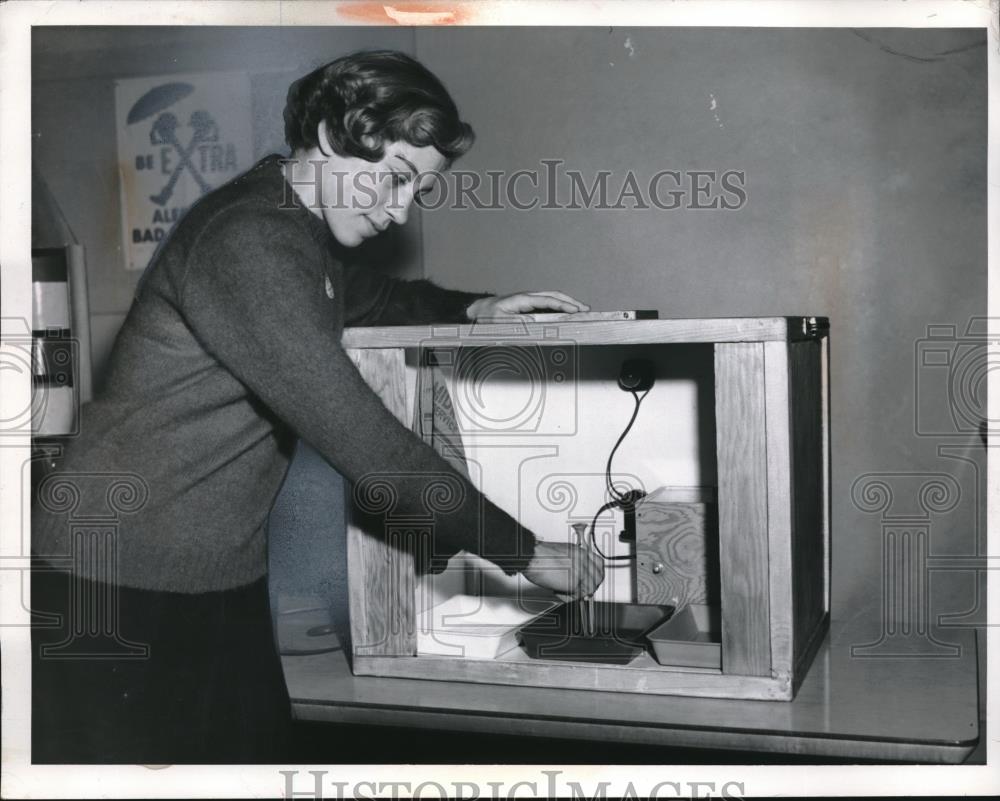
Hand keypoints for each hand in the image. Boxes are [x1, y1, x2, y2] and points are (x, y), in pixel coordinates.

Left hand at [466, 291, 589, 319]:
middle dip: (571, 302)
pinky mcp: (529, 306)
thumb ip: (515, 322)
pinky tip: (567, 314)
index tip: (575, 310)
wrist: (479, 311)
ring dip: (567, 303)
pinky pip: (548, 305)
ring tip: (581, 311)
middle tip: (586, 309)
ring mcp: (529, 301)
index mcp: (522, 299)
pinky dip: (560, 308)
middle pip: (554, 296)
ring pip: (553, 299)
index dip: (563, 305)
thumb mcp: (499, 321)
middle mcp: (528, 297)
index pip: (548, 300)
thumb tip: (533, 321)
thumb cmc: (487, 316)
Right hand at [521, 540, 604, 598]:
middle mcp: (583, 559)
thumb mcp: (562, 554)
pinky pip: (578, 595)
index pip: (598, 564)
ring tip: (564, 591)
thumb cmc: (539, 555)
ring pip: (590, 588)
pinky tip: (558, 592)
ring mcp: (580, 570)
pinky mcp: (575, 582)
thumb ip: (573, 564)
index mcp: (579, 551)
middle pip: (598, 577)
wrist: (531, 556)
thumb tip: (575, 576)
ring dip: (578, 593)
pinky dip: (569, 598)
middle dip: (590, 586)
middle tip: (580, 591)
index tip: (591, 581)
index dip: (595, 575)